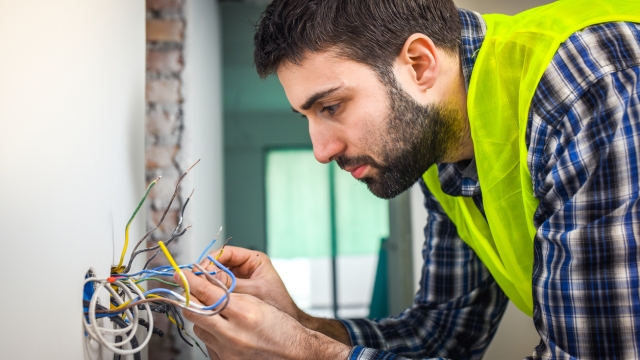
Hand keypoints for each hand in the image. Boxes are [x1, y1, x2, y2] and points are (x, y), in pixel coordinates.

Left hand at [178, 269, 350, 359]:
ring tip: (212, 310)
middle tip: (184, 287)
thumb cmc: (281, 326)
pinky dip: (210, 333)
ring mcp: (227, 352)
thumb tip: (205, 284)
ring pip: (199, 328)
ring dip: (200, 316)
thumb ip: (231, 295)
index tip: (182, 273)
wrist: (294, 354)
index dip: (192, 281)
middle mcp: (233, 335)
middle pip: (196, 312)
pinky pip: (207, 343)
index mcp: (244, 314)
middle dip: (187, 298)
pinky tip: (222, 328)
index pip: (208, 293)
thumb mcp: (258, 303)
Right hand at [203, 246, 302, 320]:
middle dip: (206, 273)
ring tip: (198, 291)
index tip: (199, 271)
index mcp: (254, 259)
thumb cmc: (278, 305)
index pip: (226, 253)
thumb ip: (231, 285)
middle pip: (218, 264)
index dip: (210, 260)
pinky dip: (211, 293)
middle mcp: (245, 266)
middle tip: (194, 282)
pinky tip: (205, 299)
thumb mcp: (254, 292)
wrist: (285, 328)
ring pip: (216, 276)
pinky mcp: (235, 291)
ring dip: (207, 283)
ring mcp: (239, 278)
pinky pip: (219, 288)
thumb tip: (206, 279)